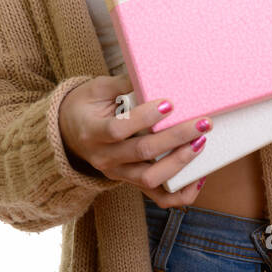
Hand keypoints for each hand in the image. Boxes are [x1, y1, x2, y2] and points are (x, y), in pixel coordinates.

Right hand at [58, 73, 211, 207]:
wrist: (68, 133)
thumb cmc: (87, 106)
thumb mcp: (97, 89)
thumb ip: (124, 83)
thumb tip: (155, 74)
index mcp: (93, 132)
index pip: (118, 129)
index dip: (144, 118)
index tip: (169, 103)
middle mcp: (104, 157)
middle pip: (142, 153)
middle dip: (176, 137)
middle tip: (202, 122)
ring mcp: (118, 174)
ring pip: (150, 179)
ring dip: (180, 162)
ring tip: (200, 142)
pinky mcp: (130, 182)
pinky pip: (157, 197)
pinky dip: (180, 193)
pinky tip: (199, 177)